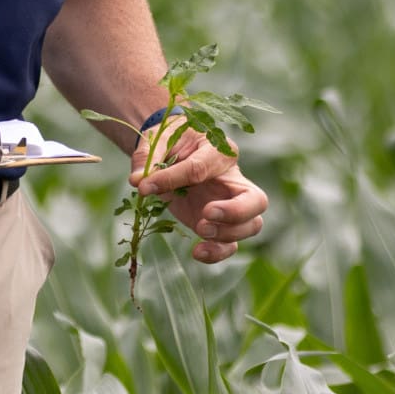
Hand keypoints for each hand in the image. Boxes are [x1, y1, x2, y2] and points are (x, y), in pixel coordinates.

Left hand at [129, 121, 266, 263]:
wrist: (172, 150)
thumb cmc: (170, 141)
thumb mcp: (157, 141)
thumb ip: (147, 158)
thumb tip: (138, 181)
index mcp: (218, 150)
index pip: (201, 167)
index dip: (173, 178)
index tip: (145, 187)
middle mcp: (234, 179)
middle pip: (256, 200)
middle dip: (235, 211)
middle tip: (207, 214)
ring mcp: (232, 204)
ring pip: (251, 225)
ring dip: (227, 233)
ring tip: (200, 230)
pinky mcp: (222, 224)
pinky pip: (231, 244)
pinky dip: (217, 252)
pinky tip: (197, 252)